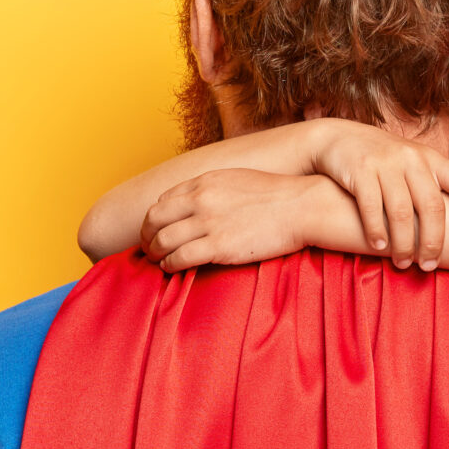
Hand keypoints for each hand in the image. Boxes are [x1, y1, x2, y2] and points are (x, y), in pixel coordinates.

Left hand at [139, 170, 338, 271]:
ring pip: (163, 240)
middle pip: (154, 219)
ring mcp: (209, 223)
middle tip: (146, 247)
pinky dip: (169, 265)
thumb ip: (214, 188)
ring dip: (154, 253)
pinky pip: (180, 257)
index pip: (163, 200)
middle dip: (146, 235)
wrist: (303, 207)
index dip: (153, 218)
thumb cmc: (277, 196)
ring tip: (156, 261)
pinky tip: (171, 268)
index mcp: (205, 181)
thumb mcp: (238, 179)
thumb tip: (200, 200)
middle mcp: (202, 200)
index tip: (154, 229)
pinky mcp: (219, 247)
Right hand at [300, 119, 448, 269]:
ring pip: (401, 212)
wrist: (339, 138)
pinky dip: (376, 231)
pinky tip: (379, 247)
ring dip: (404, 244)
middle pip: (431, 206)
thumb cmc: (385, 157)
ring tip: (403, 263)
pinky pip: (371, 207)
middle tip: (429, 266)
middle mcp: (411, 159)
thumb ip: (445, 171)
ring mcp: (385, 163)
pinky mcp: (360, 170)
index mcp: (430, 158)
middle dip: (433, 241)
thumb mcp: (418, 158)